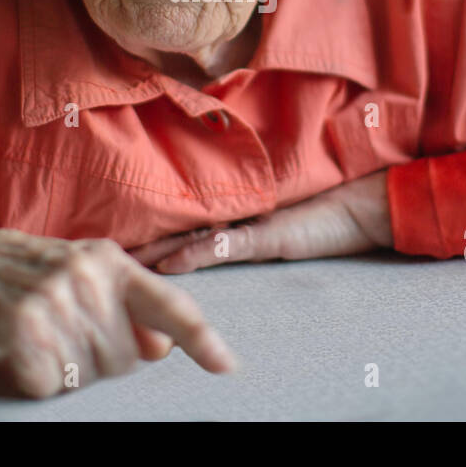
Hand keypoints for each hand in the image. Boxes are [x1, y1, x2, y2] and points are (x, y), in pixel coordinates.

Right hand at [0, 229, 236, 396]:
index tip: (226, 364)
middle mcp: (87, 276)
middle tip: (66, 333)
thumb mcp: (83, 276)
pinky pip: (47, 382)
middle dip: (100, 360)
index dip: (200, 338)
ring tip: (41, 335)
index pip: (168, 304)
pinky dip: (34, 378)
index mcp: (110, 261)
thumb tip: (161, 347)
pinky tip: (21, 350)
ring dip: (64, 369)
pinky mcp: (22, 325)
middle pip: (125, 359)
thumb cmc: (26, 273)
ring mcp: (54, 298)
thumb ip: (128, 307)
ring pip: (86, 374)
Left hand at [129, 169, 393, 273]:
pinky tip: (169, 264)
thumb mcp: (279, 225)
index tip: (117, 234)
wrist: (366, 202)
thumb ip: (245, 230)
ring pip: (193, 233)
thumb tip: (204, 240)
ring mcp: (251, 222)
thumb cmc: (328, 213)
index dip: (152, 226)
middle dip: (142, 235)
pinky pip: (226, 246)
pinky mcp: (269, 235)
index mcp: (238, 211)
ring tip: (121, 256)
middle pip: (179, 223)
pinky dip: (196, 255)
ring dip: (157, 246)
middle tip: (98, 245)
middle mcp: (238, 213)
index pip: (185, 218)